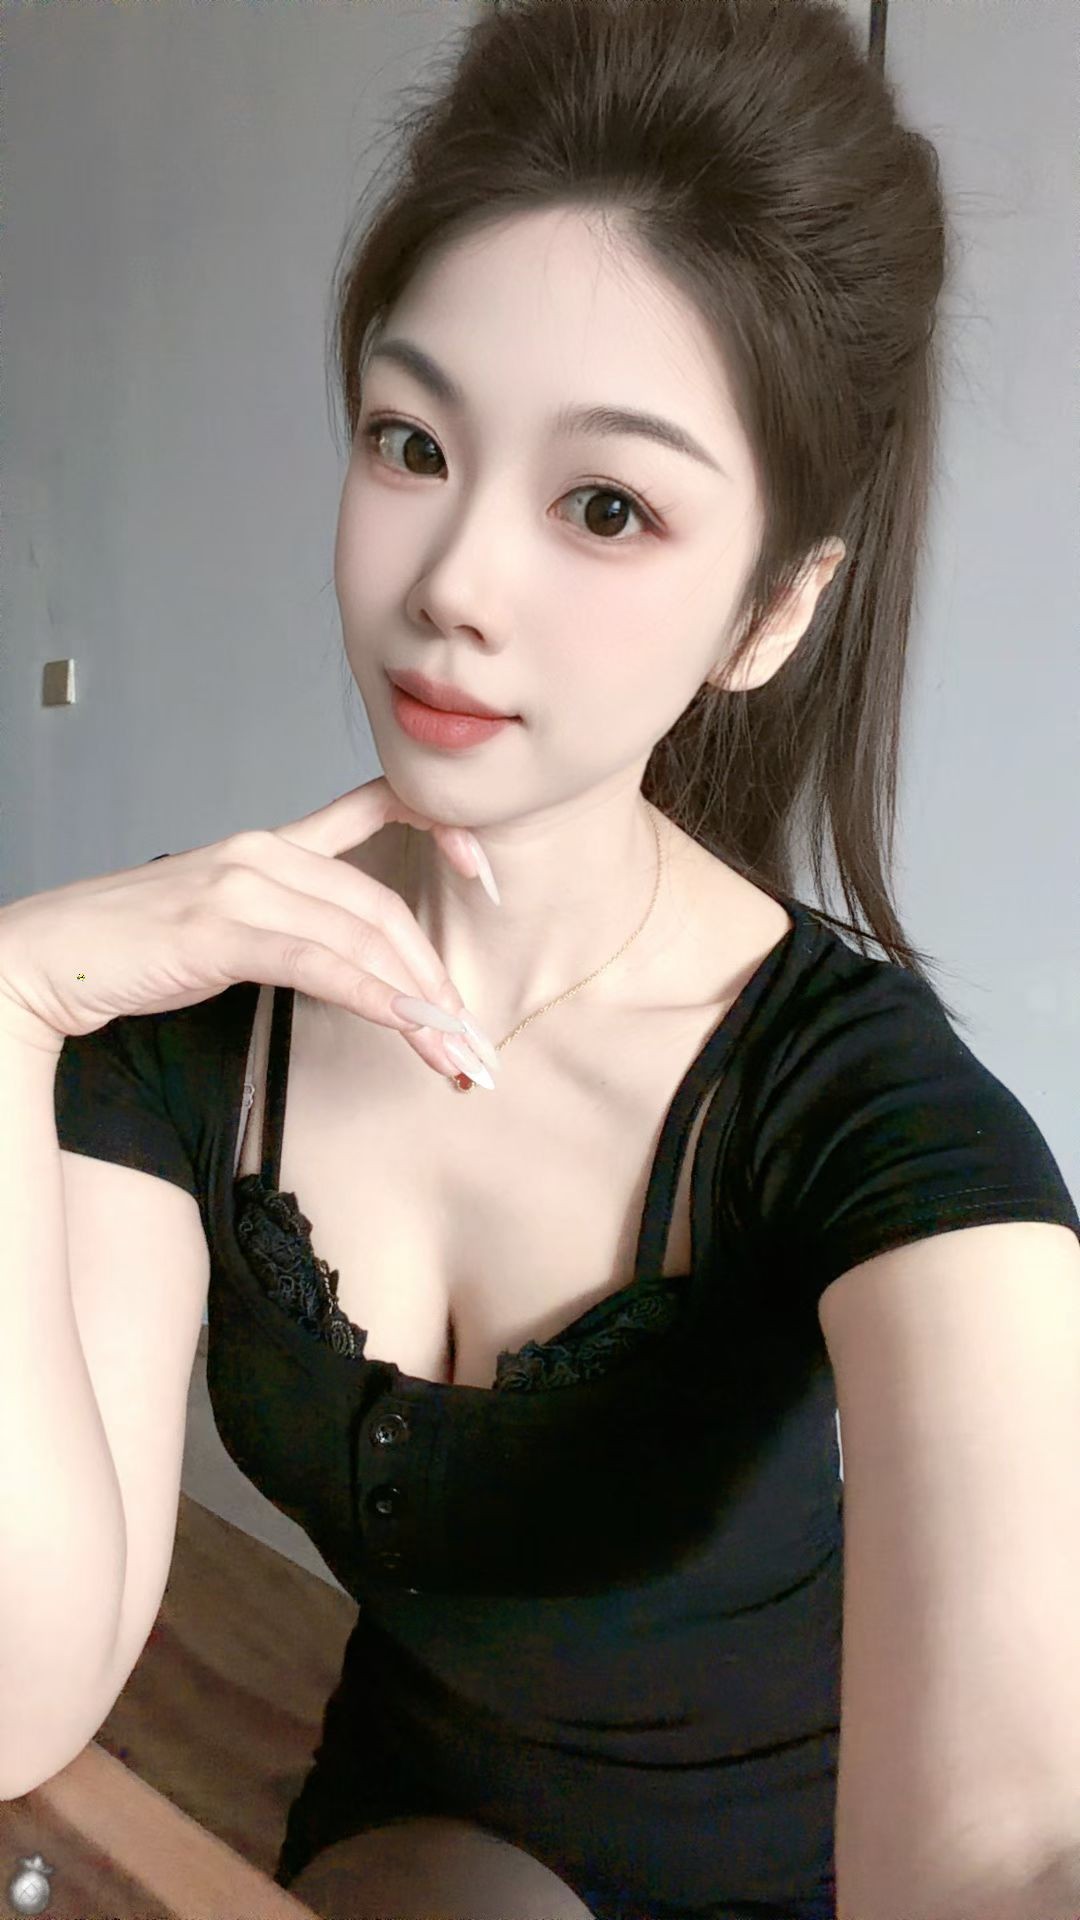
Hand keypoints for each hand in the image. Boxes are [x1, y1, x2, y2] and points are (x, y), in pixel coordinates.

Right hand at [0, 776, 485, 1082]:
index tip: (486, 877)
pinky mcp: (221, 929)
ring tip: (455, 1055)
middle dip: (437, 978)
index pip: (378, 807)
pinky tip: (411, 1028)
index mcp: (272, 842)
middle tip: (473, 1040)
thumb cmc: (138, 949)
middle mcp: (265, 851)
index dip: (443, 828)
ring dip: (420, 1004)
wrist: (51, 958)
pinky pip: (320, 962)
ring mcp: (242, 885)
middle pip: (381, 907)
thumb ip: (293, 926)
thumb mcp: (229, 922)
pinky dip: (376, 997)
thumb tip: (360, 967)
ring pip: (362, 938)